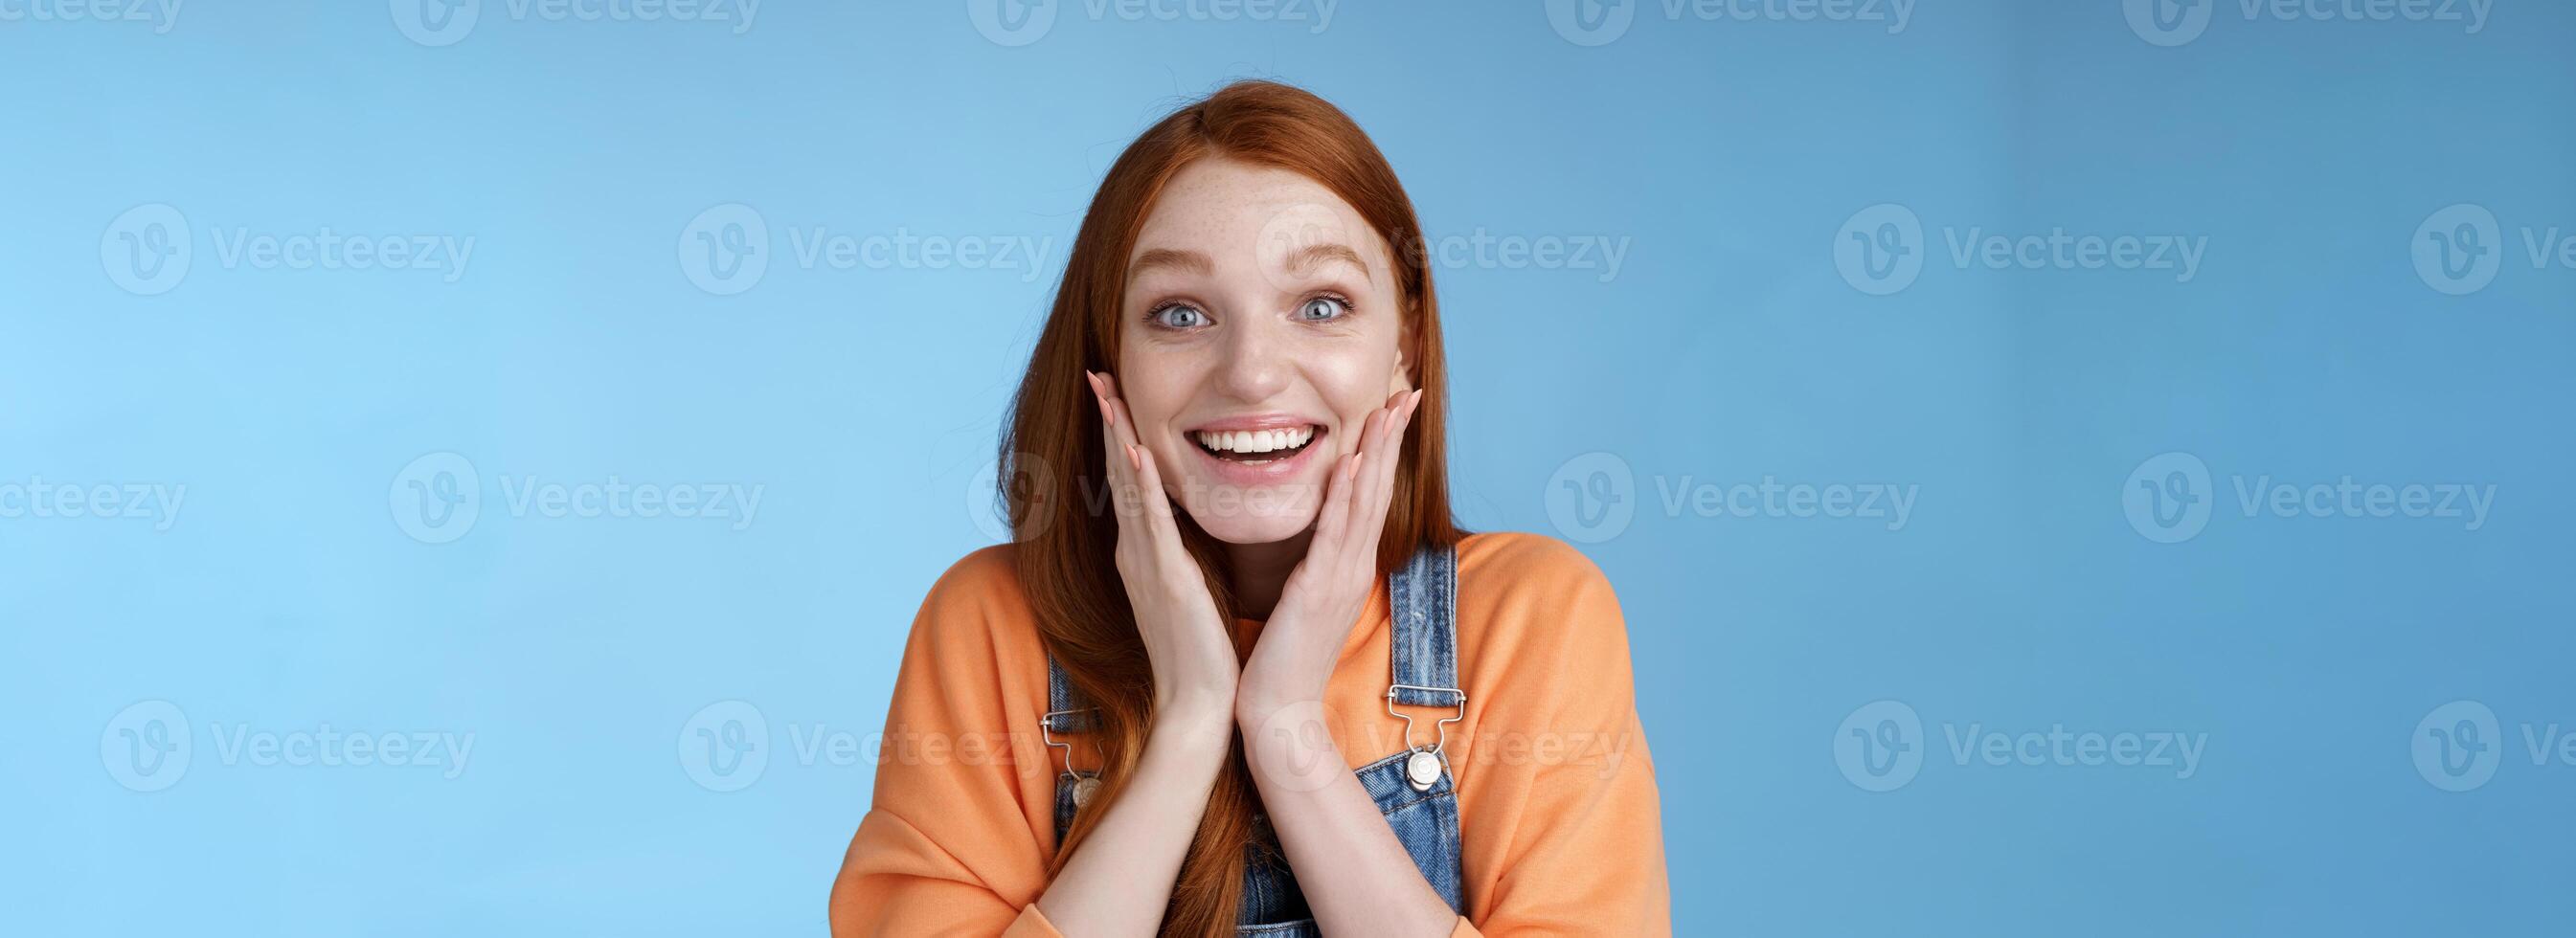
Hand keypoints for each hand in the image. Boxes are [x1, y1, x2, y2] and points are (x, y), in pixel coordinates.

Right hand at [1087, 371, 1239, 718]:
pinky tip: (1134, 452)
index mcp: (1143, 552)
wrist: (1198, 705)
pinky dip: (1140, 485)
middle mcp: (1135, 551)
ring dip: (1118, 438)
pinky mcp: (1165, 579)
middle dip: (1110, 422)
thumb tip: (1179, 527)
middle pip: (1118, 474)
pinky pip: (1150, 523)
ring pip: (1128, 488)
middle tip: (1098, 374)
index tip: (1113, 394)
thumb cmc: (1199, 652)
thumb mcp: (1186, 588)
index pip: (1128, 482)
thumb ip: (1177, 555)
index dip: (1119, 435)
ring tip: (1107, 394)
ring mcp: (1145, 563)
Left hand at [1238, 387, 1422, 718]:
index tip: (1391, 406)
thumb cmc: (1284, 657)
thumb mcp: (1307, 598)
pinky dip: (1345, 497)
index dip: (1384, 449)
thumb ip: (1317, 562)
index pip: (1371, 495)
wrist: (1279, 709)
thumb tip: (1319, 533)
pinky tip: (1353, 464)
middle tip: (1406, 389)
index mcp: (1348, 565)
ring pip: (1364, 502)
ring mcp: (1340, 576)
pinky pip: (1334, 534)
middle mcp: (1353, 565)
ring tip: (1388, 408)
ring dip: (1378, 452)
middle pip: (1379, 488)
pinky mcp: (1318, 589)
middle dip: (1392, 436)